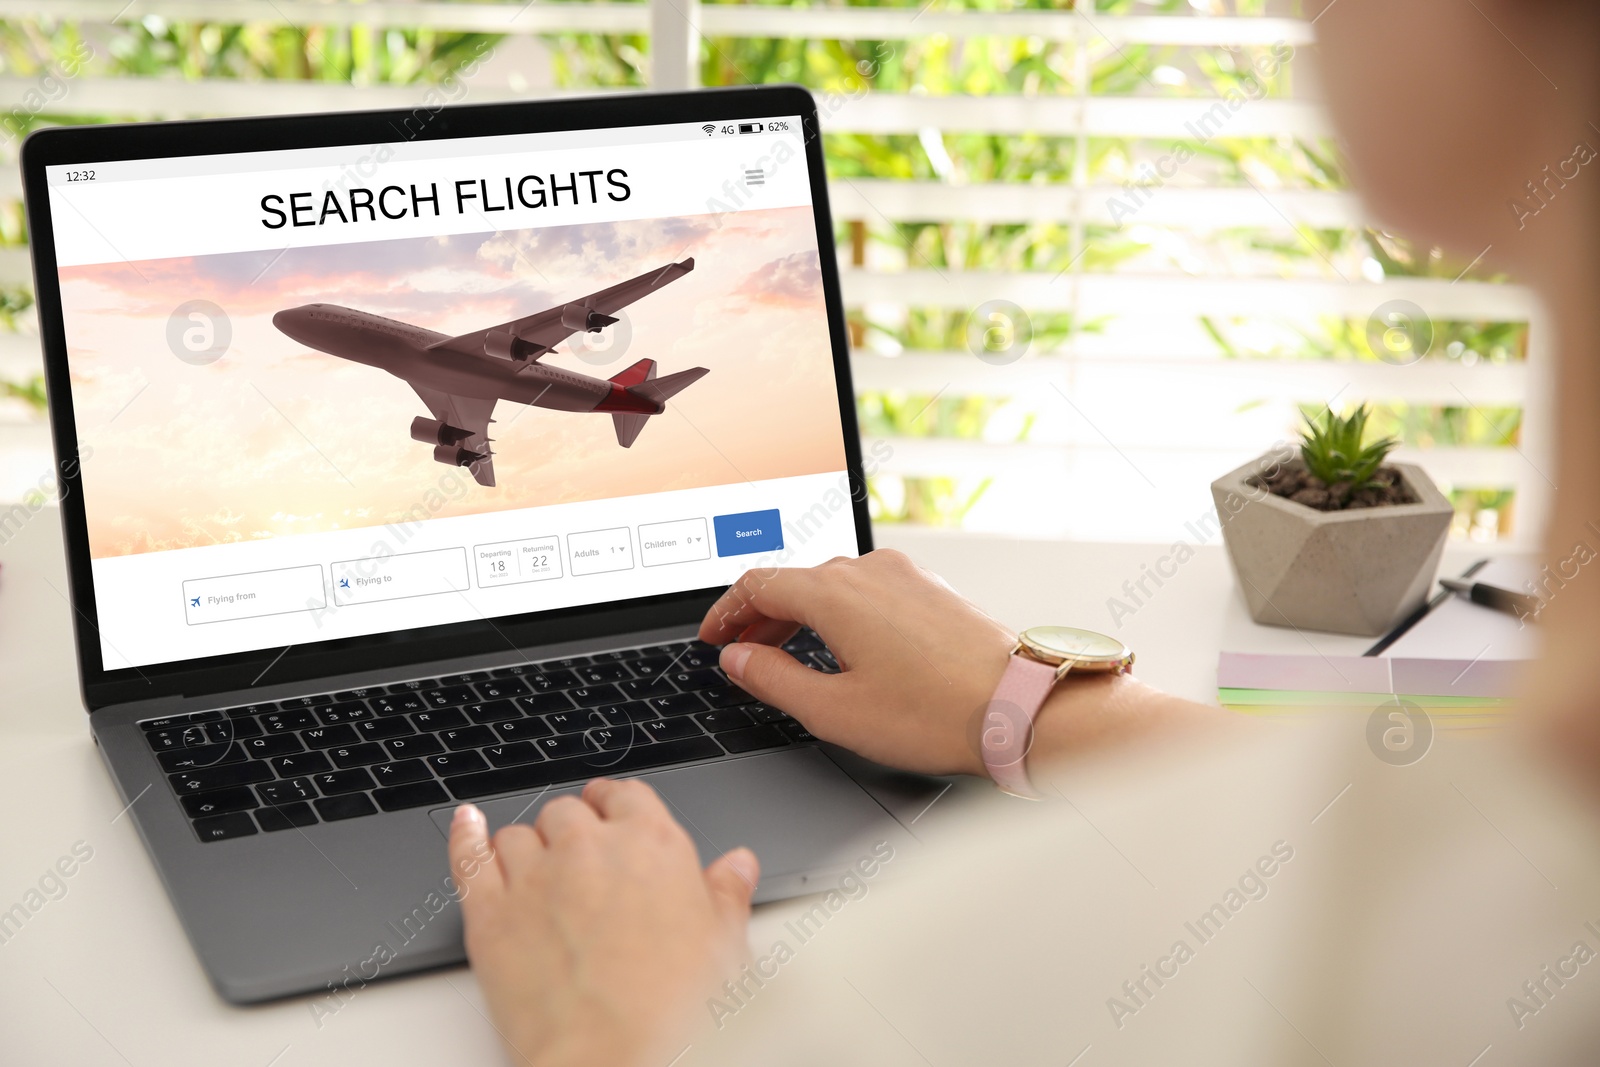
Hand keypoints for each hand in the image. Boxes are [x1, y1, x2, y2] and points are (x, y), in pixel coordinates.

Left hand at [448, 782, 759, 1066]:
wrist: (613, 1059)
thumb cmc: (671, 1011)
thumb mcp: (723, 948)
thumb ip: (726, 896)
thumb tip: (737, 866)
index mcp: (651, 845)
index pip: (626, 795)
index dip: (616, 804)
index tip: (612, 813)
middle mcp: (587, 848)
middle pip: (568, 812)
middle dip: (573, 831)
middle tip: (582, 863)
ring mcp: (533, 877)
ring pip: (518, 834)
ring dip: (527, 847)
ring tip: (538, 875)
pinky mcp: (489, 913)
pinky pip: (469, 857)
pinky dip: (466, 836)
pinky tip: (468, 825)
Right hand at [698, 549, 1014, 776]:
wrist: (1019, 707)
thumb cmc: (935, 714)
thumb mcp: (833, 710)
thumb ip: (773, 679)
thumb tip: (739, 658)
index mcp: (834, 592)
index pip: (757, 584)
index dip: (725, 612)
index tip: (713, 638)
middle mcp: (869, 570)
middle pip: (793, 580)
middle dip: (759, 616)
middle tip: (739, 651)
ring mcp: (904, 575)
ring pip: (832, 583)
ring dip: (799, 614)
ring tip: (786, 652)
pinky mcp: (931, 588)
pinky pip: (868, 589)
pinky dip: (838, 612)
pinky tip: (842, 646)